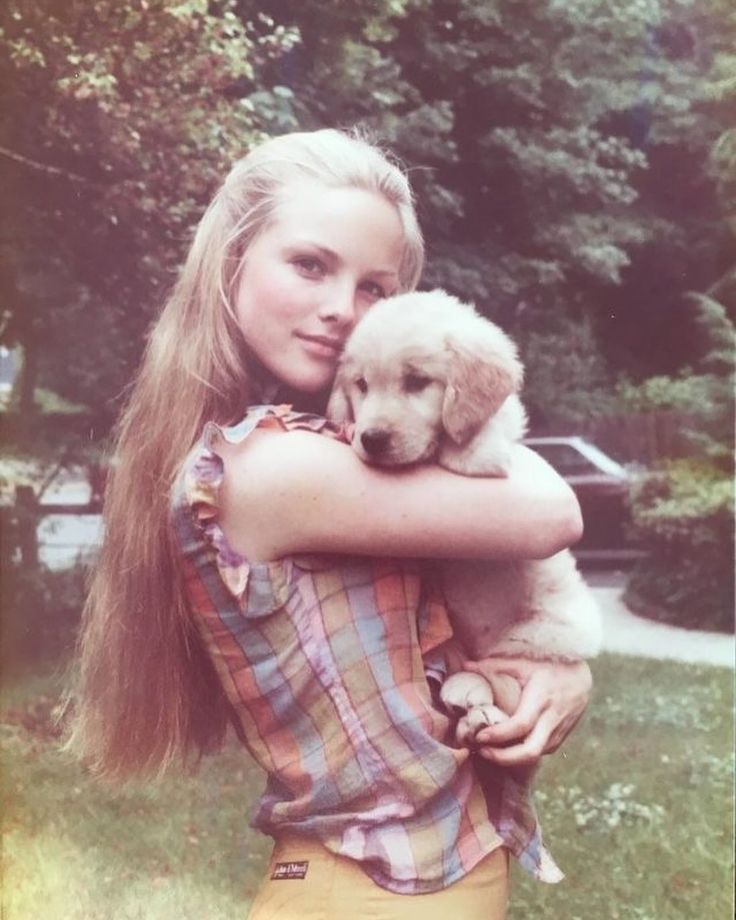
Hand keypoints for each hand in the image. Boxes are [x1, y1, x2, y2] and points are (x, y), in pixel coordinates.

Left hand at [463, 657, 591, 766]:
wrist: (582, 678)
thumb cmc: (549, 667)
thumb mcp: (523, 663)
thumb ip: (494, 666)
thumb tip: (466, 665)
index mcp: (542, 699)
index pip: (521, 725)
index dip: (499, 735)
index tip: (479, 736)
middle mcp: (552, 719)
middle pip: (530, 751)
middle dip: (503, 758)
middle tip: (481, 751)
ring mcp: (558, 732)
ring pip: (535, 756)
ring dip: (510, 758)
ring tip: (487, 750)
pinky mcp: (560, 739)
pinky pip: (540, 752)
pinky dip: (521, 754)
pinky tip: (505, 747)